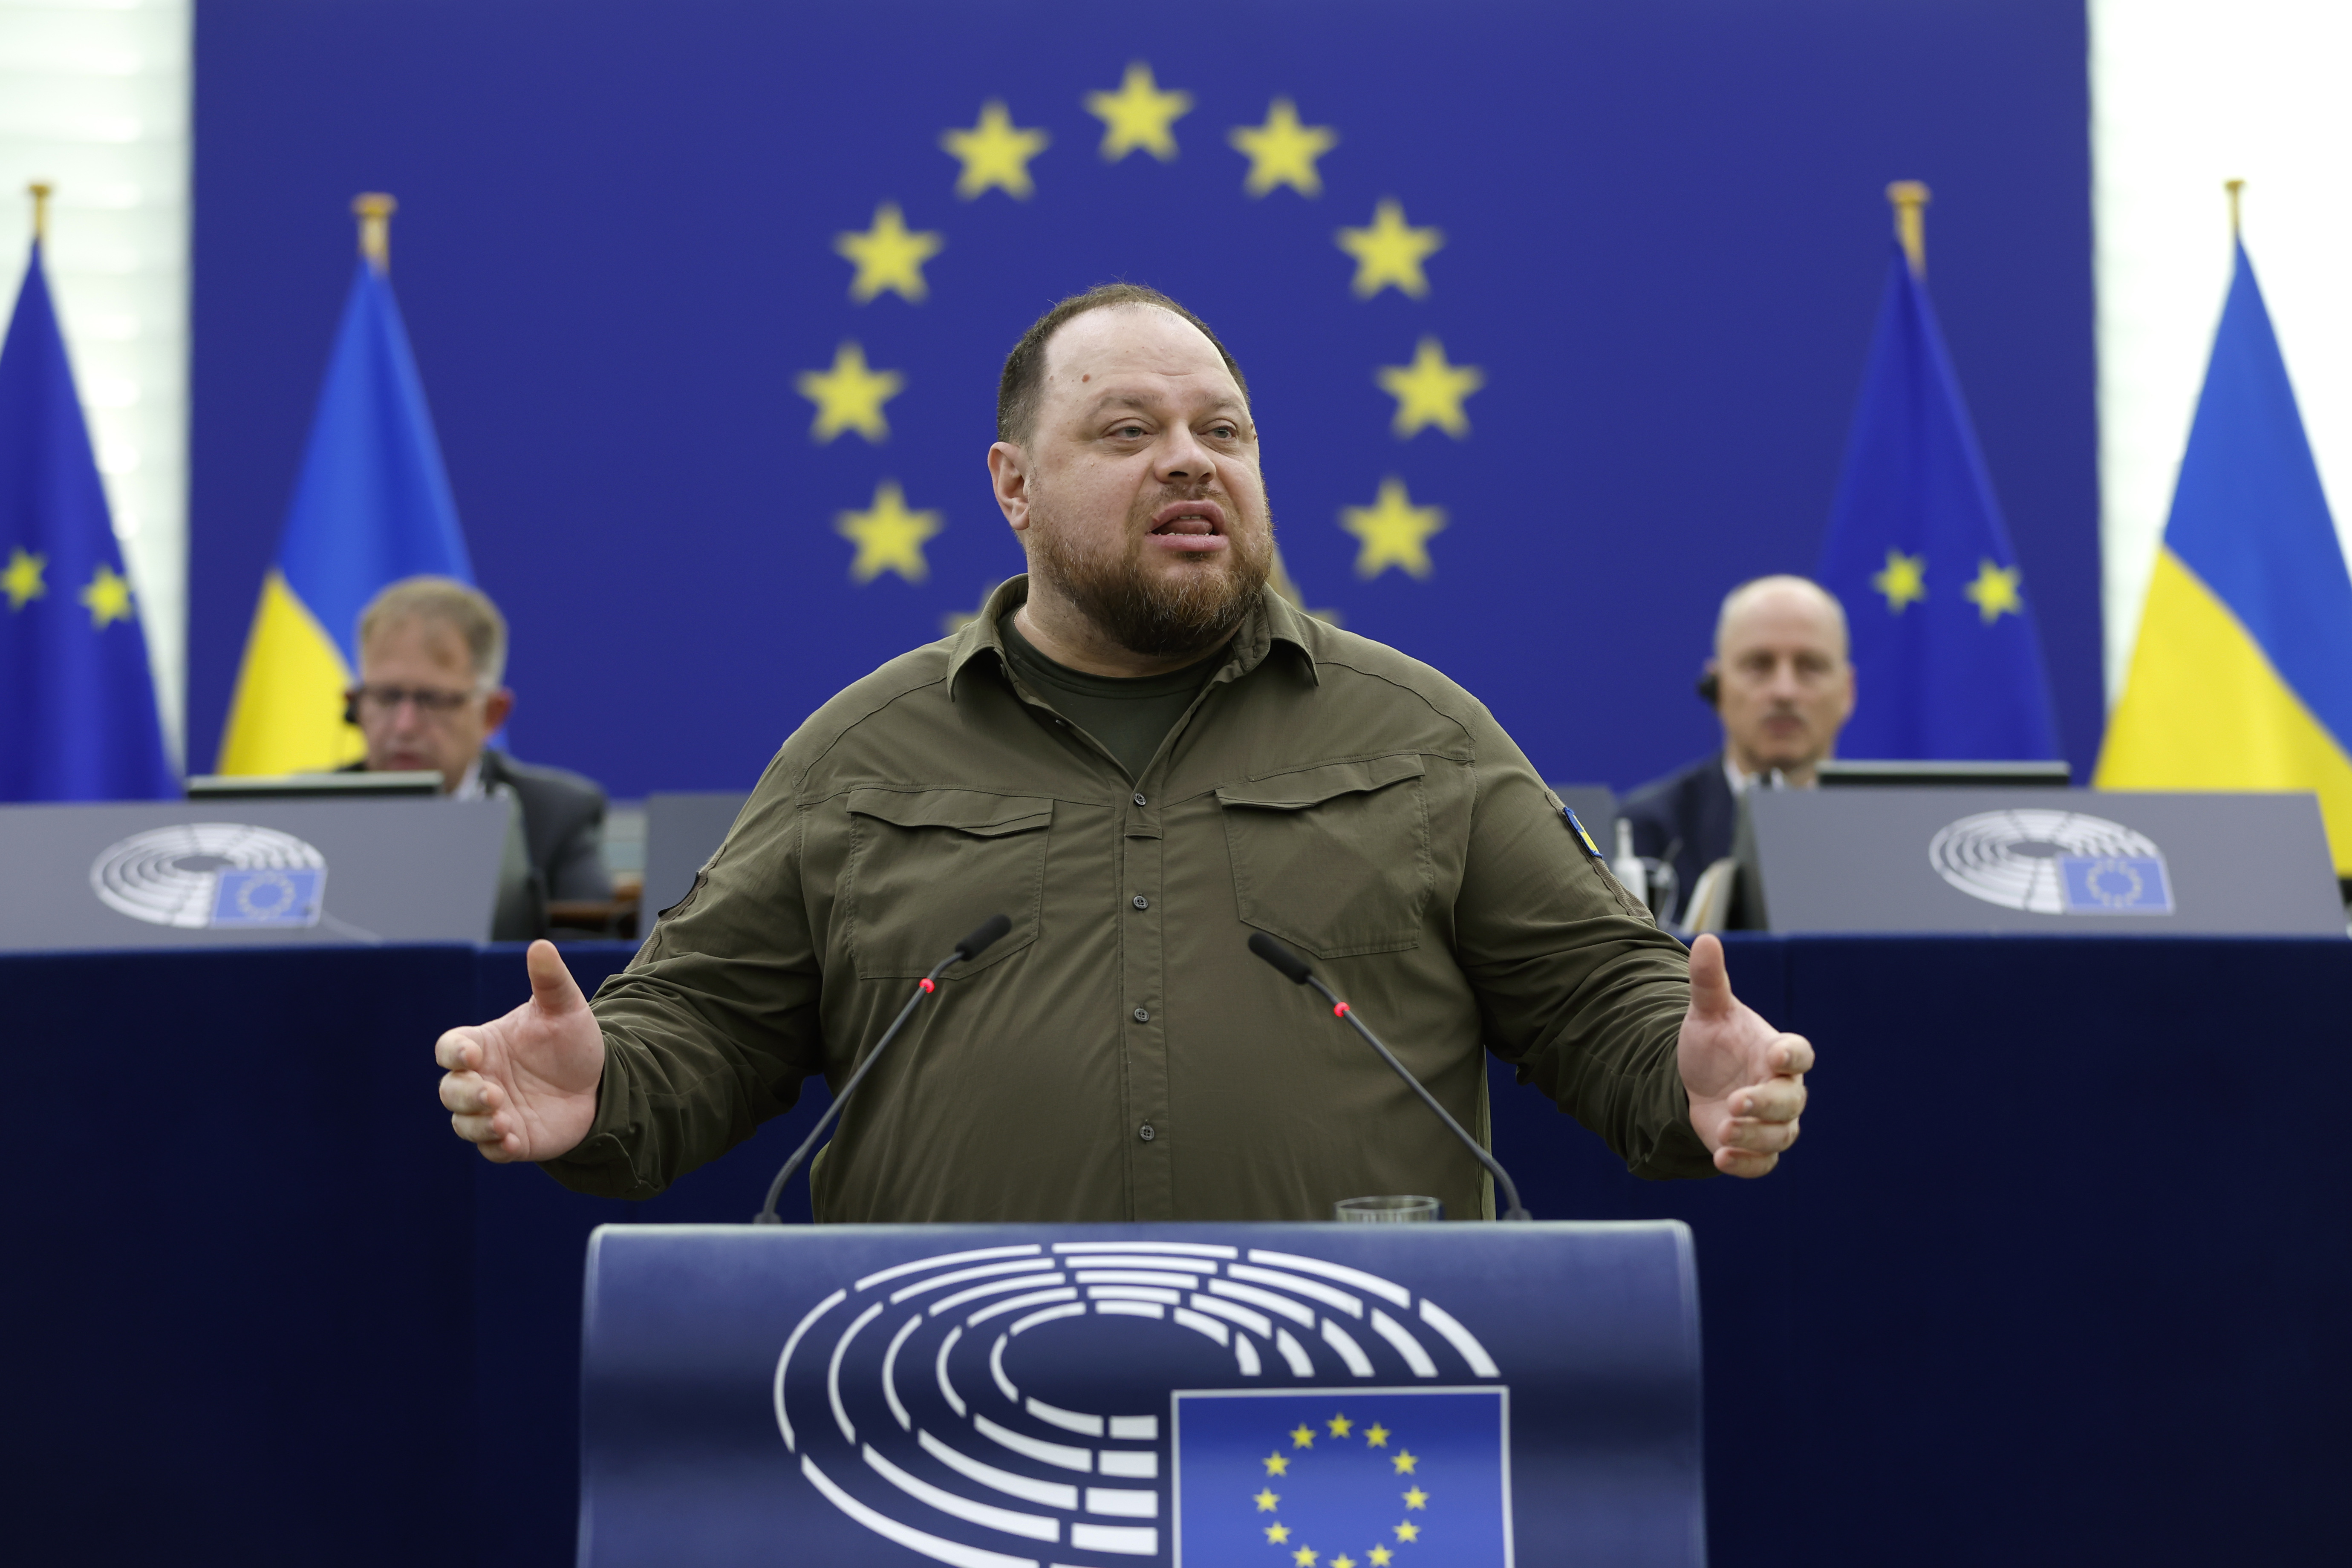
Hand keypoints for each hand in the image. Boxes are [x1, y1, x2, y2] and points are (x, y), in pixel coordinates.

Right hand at [436, 939, 605, 1162]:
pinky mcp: (511, 1139)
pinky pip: (490, 1148)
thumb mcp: (564, 1008)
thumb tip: (542, 946)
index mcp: (483, 1045)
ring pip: (464, 1122)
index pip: (450, 1048)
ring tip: (503, 1119)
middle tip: (492, 1092)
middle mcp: (481, 1079)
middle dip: (464, 1093)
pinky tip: (511, 1139)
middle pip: (450, 1089)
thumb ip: (550, 980)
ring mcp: (493, 1111)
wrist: (599, 1081)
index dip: (454, 1052)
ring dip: (477, 1122)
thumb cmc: (570, 1042)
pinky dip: (495, 1145)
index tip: (472, 1054)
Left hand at [1677, 933, 1812, 1176]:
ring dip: (1755, 1136)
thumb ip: (1708, 980)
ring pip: (1780, 1135)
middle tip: (1737, 1102)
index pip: (1799, 1054)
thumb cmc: (1714, 1042)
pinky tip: (1723, 1158)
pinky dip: (1748, 1163)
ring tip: (1726, 1129)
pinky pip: (1764, 1163)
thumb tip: (1704, 940)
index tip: (1777, 1056)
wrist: (1698, 1079)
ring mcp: (1771, 1121)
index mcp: (1777, 1052)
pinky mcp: (1754, 1146)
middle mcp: (1781, 1088)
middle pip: (1790, 1101)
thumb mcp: (1706, 1011)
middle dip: (1766, 1104)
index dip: (1793, 1056)